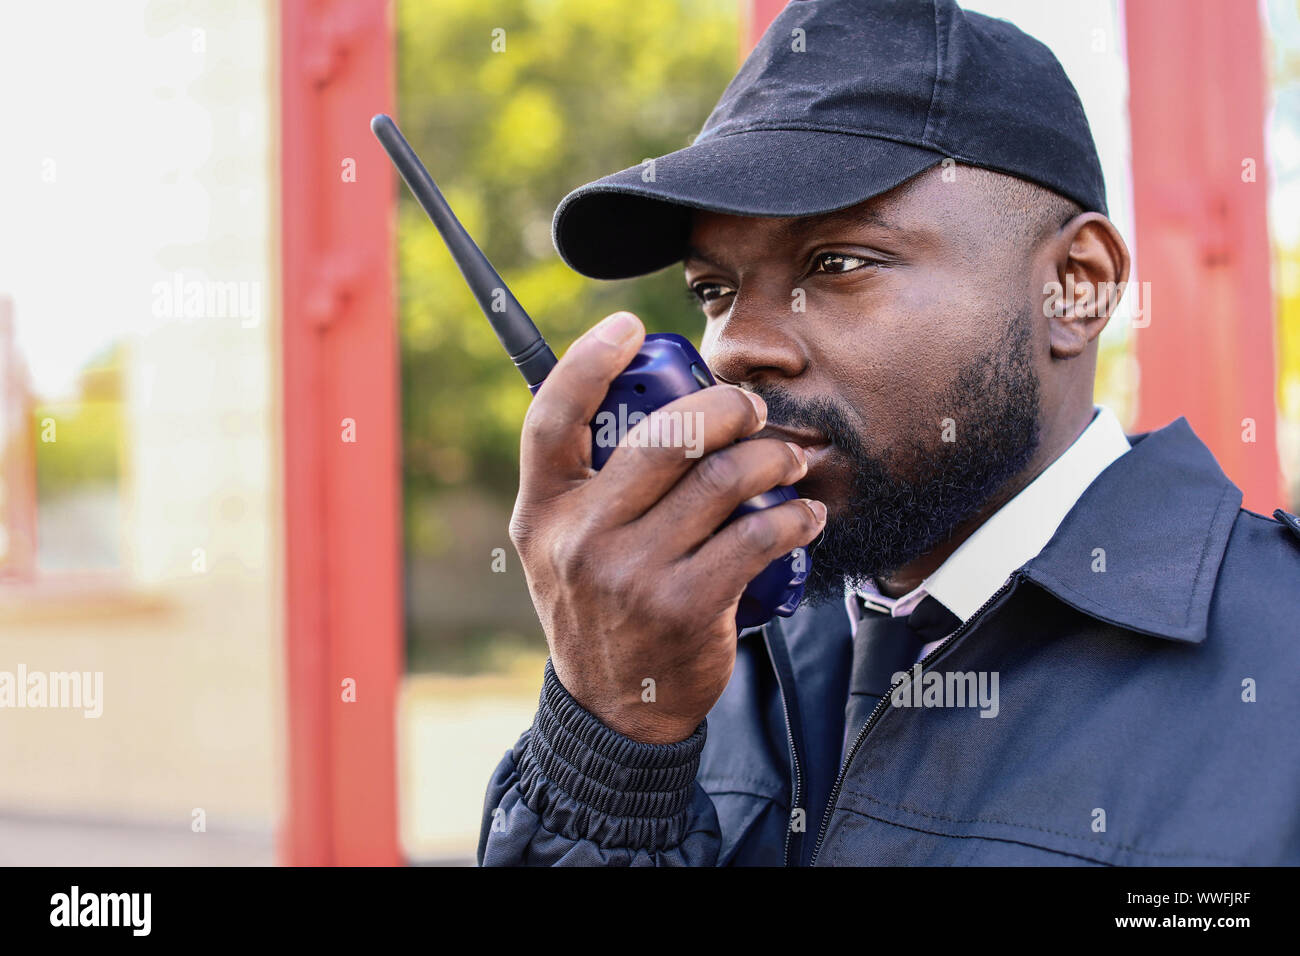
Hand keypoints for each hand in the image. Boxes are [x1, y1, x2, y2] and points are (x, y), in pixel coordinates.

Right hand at [508, 311, 825, 742]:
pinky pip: (757, 534)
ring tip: (790, 456)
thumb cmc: (599, 608)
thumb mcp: (561, 547)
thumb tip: (636, 400)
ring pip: (723, 478)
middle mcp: (580, 537)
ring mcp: (632, 572)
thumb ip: (583, 484)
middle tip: (751, 408)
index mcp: (543, 511)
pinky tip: (805, 513)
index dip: (588, 361)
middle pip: (665, 435)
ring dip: (773, 455)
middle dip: (725, 406)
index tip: (631, 327)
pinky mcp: (686, 604)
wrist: (616, 709)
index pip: (552, 418)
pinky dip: (795, 515)